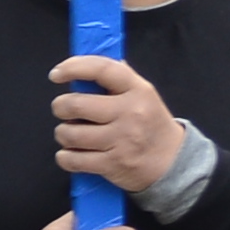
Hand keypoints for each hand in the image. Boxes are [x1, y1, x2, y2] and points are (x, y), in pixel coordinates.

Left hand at [46, 49, 181, 192]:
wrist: (173, 161)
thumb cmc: (151, 124)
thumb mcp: (144, 95)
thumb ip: (119, 78)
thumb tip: (89, 64)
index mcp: (138, 90)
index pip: (101, 69)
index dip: (73, 67)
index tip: (56, 74)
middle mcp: (130, 113)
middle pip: (76, 104)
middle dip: (61, 107)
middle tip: (64, 111)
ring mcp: (121, 140)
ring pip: (70, 134)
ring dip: (63, 133)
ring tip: (71, 134)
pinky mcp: (112, 164)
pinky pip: (72, 159)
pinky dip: (65, 157)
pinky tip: (72, 154)